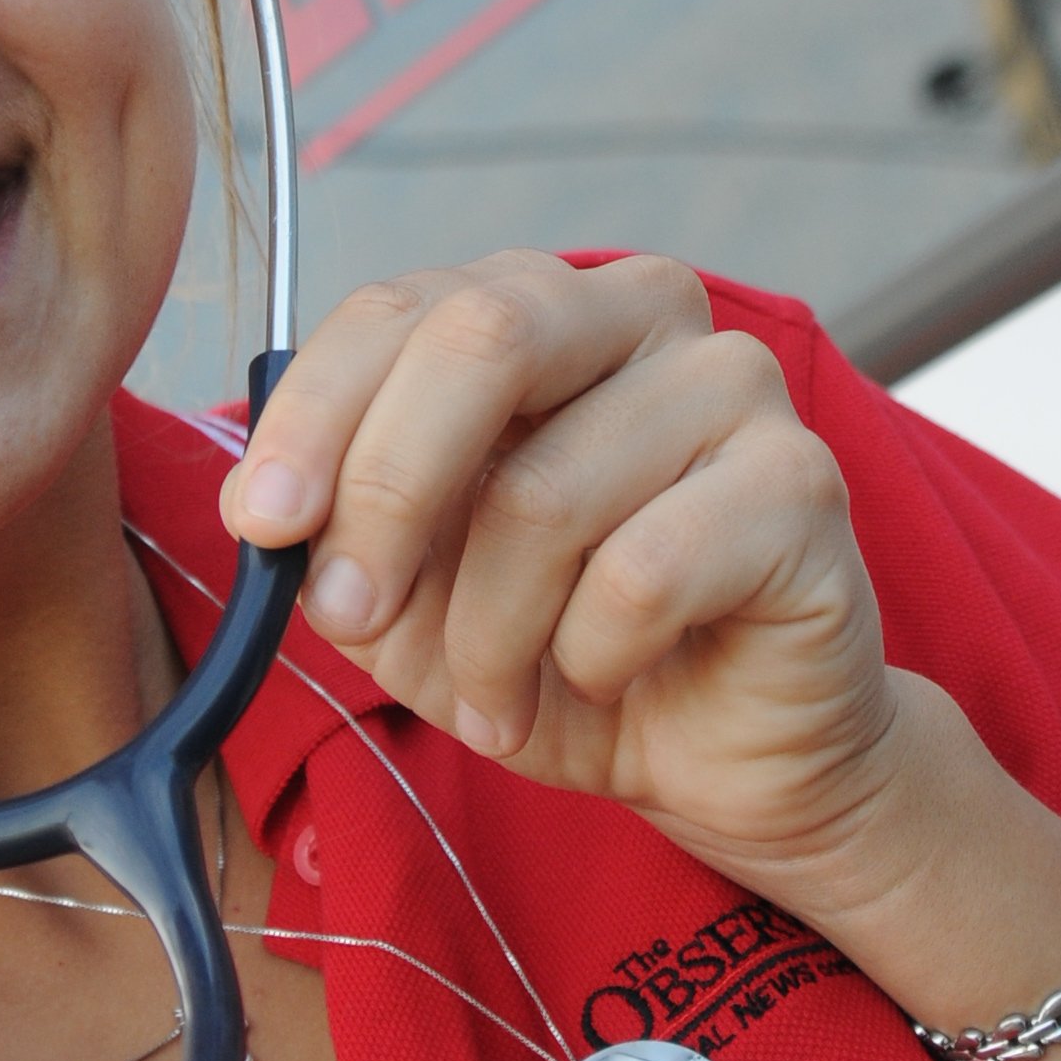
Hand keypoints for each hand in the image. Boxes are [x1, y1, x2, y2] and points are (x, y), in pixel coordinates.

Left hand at [219, 253, 927, 926]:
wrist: (722, 753)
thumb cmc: (562, 650)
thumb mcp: (417, 598)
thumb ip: (344, 537)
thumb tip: (276, 512)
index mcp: (537, 308)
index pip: (401, 307)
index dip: (315, 412)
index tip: (259, 521)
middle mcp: (641, 311)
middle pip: (482, 339)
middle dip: (387, 490)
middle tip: (353, 613)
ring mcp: (733, 386)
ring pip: (546, 491)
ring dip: (489, 634)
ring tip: (494, 703)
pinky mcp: (801, 482)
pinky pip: (642, 572)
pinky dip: (589, 656)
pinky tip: (604, 679)